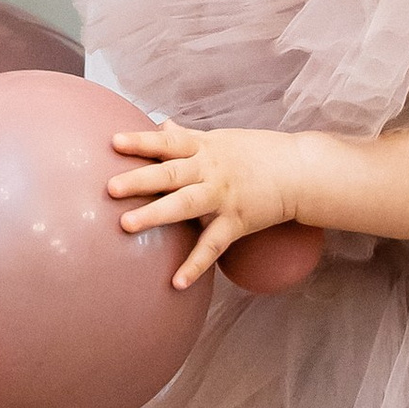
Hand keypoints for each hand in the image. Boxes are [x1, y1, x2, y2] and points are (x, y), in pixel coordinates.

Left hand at [110, 120, 306, 288]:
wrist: (298, 171)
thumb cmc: (255, 152)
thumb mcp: (220, 139)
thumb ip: (187, 137)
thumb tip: (161, 125)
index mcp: (203, 148)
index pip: (168, 142)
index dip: (141, 142)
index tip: (114, 143)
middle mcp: (210, 171)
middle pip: (170, 174)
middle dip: (139, 180)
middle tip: (110, 188)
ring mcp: (223, 197)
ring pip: (185, 206)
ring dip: (155, 215)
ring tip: (126, 225)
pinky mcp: (236, 223)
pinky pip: (212, 246)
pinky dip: (195, 265)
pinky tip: (175, 282)